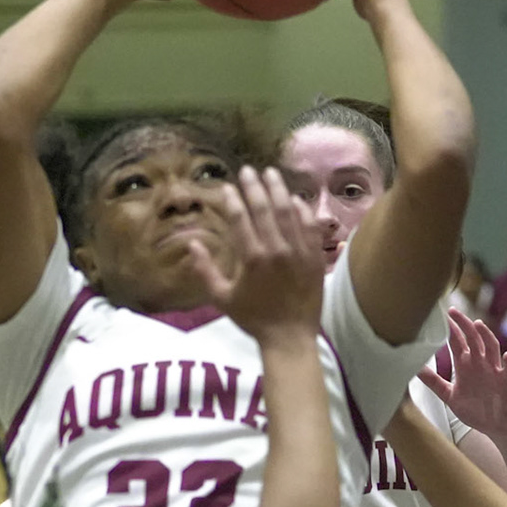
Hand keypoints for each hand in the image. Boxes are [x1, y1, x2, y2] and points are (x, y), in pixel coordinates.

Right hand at [186, 166, 323, 343]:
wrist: (290, 337)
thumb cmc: (253, 319)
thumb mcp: (222, 298)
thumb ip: (205, 270)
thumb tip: (192, 244)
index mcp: (251, 257)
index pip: (239, 218)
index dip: (232, 199)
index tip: (227, 186)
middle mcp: (276, 249)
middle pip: (264, 207)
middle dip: (254, 186)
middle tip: (248, 170)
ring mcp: (298, 251)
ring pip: (288, 211)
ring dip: (278, 189)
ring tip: (271, 173)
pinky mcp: (314, 257)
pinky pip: (309, 226)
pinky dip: (302, 210)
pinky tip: (295, 199)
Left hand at [419, 308, 506, 436]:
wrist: (493, 426)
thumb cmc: (473, 409)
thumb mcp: (448, 396)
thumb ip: (433, 382)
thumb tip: (414, 370)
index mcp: (465, 366)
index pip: (457, 342)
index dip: (451, 329)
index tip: (442, 315)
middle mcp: (480, 364)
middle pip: (473, 339)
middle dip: (464, 325)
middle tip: (453, 312)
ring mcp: (494, 371)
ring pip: (491, 349)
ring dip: (486, 336)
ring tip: (477, 325)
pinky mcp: (505, 384)